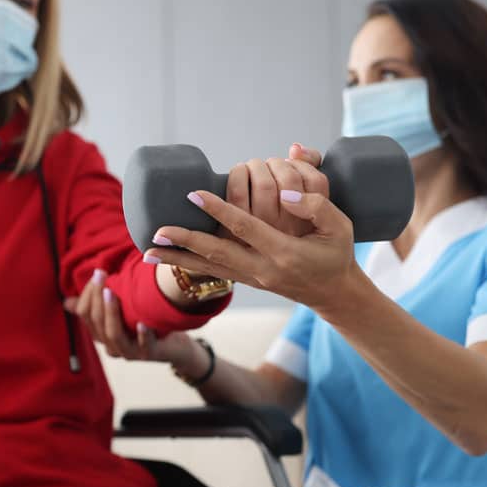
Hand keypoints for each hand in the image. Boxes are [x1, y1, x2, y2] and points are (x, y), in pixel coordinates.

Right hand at [64, 268, 195, 362]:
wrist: (174, 344)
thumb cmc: (144, 323)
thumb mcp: (120, 312)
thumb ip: (97, 306)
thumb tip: (67, 302)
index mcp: (102, 334)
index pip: (85, 315)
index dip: (88, 295)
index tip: (97, 274)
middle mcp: (112, 346)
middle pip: (97, 323)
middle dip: (96, 297)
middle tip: (101, 275)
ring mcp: (130, 352)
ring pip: (113, 334)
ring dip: (110, 313)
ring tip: (111, 292)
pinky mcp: (149, 354)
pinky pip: (143, 346)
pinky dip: (142, 335)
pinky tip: (141, 323)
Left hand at [143, 144, 357, 310]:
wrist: (334, 292)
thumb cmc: (337, 252)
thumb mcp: (340, 226)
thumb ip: (316, 205)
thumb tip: (285, 194)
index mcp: (284, 253)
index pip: (245, 227)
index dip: (219, 210)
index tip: (195, 193)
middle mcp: (263, 269)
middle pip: (216, 253)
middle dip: (185, 241)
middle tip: (157, 229)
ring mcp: (252, 279)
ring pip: (208, 267)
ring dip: (176, 259)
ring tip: (146, 251)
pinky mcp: (247, 281)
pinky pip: (211, 273)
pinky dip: (187, 267)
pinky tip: (164, 261)